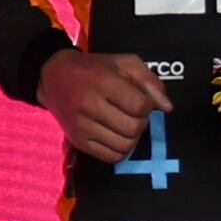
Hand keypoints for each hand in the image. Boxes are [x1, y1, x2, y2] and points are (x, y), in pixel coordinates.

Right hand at [39, 49, 170, 163]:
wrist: (53, 77)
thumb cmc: (93, 68)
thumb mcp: (123, 63)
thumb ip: (149, 82)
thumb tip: (167, 108)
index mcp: (102, 81)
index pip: (140, 106)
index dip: (148, 104)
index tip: (139, 99)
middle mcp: (89, 105)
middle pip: (134, 128)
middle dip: (140, 121)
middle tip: (131, 112)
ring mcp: (81, 126)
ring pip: (124, 145)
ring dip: (131, 136)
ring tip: (123, 123)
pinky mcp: (77, 141)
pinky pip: (111, 157)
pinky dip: (120, 149)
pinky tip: (116, 135)